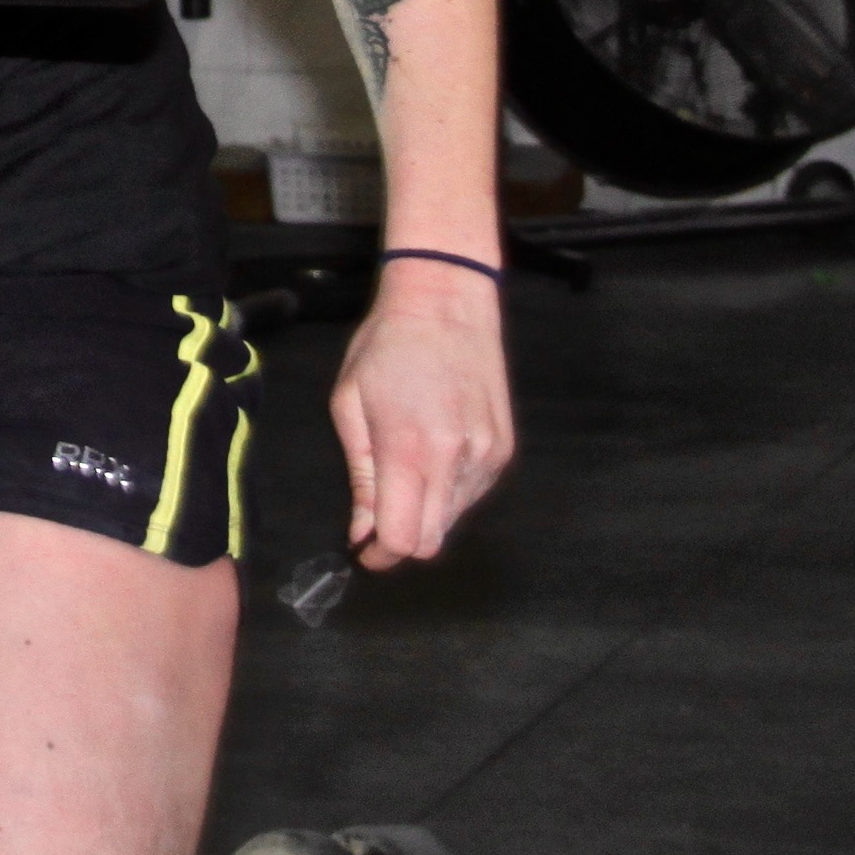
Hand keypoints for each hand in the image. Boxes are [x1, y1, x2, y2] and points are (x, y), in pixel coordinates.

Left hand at [326, 270, 512, 571]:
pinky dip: (449, 491)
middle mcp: (456, 459)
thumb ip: (360, 476)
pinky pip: (472, 495)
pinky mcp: (504, 449)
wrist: (447, 301)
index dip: (380, 554)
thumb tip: (362, 532)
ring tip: (406, 465)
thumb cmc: (386, 345)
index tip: (364, 549)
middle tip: (377, 518)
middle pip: (432, 541)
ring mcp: (487, 456)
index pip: (403, 538)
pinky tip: (433, 452)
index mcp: (410, 449)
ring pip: (453, 521)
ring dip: (426, 512)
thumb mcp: (350, 404)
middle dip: (401, 540)